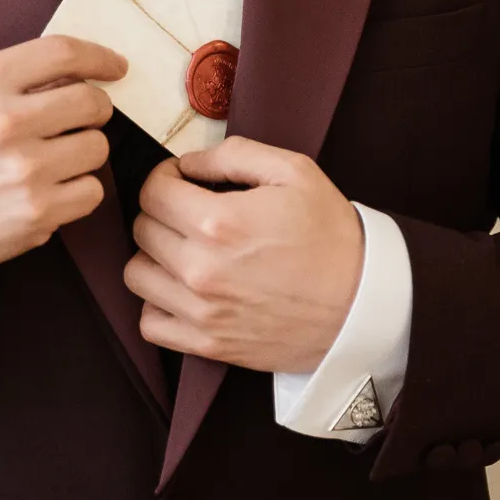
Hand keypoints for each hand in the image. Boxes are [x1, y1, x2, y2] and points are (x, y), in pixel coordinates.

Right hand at [0, 35, 126, 274]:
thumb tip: (80, 72)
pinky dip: (78, 191)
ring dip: (84, 152)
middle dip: (96, 108)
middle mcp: (6, 121)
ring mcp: (25, 170)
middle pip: (91, 101)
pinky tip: (51, 189)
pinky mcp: (38, 211)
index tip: (114, 66)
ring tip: (54, 159)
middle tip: (83, 118)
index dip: (98, 57)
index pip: (62, 53)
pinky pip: (92, 191)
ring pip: (97, 147)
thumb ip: (15, 78)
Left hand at [123, 135, 364, 373]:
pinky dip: (158, 304)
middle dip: (160, 212)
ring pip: (136, 275)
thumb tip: (188, 163)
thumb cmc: (332, 235)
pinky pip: (150, 323)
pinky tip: (182, 289)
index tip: (182, 181)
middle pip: (141, 231)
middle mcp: (201, 269)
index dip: (164, 178)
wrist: (363, 303)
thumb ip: (233, 155)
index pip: (152, 193)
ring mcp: (202, 312)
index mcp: (219, 222)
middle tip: (188, 212)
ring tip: (183, 250)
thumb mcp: (293, 172)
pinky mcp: (209, 344)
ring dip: (154, 257)